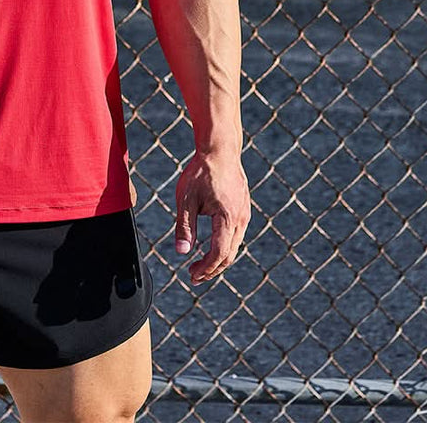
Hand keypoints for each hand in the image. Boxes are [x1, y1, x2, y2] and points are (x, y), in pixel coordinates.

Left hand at [174, 150, 249, 284]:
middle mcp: (240, 219)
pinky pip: (236, 234)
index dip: (206, 268)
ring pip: (234, 245)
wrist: (220, 150)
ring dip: (218, 259)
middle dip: (212, 269)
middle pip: (229, 254)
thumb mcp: (186, 198)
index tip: (192, 275)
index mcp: (227, 218)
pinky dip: (224, 245)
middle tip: (194, 276)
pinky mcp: (243, 208)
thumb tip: (182, 252)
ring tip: (201, 265)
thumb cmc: (201, 172)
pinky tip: (212, 246)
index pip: (219, 253)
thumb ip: (184, 226)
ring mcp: (244, 214)